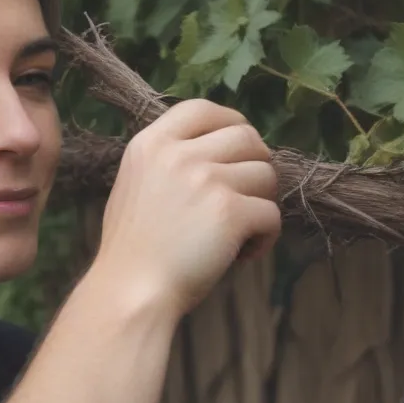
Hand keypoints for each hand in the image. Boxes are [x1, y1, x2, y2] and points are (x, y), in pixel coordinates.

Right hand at [91, 99, 281, 315]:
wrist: (131, 292)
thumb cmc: (135, 249)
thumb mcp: (137, 185)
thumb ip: (170, 160)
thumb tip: (221, 147)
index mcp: (151, 144)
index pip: (203, 109)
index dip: (231, 122)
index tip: (239, 147)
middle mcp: (178, 154)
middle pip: (246, 137)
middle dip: (256, 166)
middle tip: (245, 198)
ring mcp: (206, 180)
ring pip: (266, 175)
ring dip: (261, 204)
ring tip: (239, 233)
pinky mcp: (230, 212)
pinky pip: (271, 214)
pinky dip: (265, 237)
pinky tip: (243, 254)